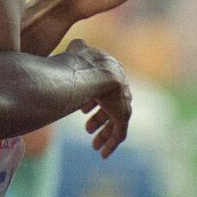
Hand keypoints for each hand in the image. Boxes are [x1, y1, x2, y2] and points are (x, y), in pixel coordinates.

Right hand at [67, 39, 131, 158]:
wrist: (95, 71)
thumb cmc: (79, 61)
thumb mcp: (76, 53)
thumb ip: (76, 51)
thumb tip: (73, 44)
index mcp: (109, 71)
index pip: (104, 88)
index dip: (91, 99)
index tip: (81, 109)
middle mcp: (119, 87)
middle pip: (111, 106)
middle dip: (99, 118)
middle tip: (88, 128)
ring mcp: (122, 101)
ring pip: (115, 121)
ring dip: (104, 133)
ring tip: (94, 144)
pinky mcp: (123, 116)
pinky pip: (119, 134)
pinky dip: (110, 144)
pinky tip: (103, 153)